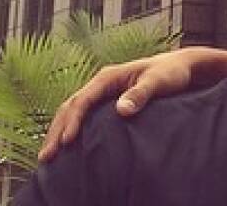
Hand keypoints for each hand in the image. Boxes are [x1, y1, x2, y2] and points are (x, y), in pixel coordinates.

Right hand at [38, 48, 226, 160]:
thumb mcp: (159, 81)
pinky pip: (81, 116)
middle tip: (45, 157)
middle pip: (71, 106)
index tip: (67, 142)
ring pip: (71, 111)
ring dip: (58, 132)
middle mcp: (101, 83)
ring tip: (47, 158)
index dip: (72, 121)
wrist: (180, 68)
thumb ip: (142, 93)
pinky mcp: (105, 103)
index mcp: (110, 76)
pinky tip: (65, 150)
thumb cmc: (170, 74)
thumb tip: (121, 110)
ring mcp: (101, 93)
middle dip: (56, 130)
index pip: (83, 99)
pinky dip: (69, 131)